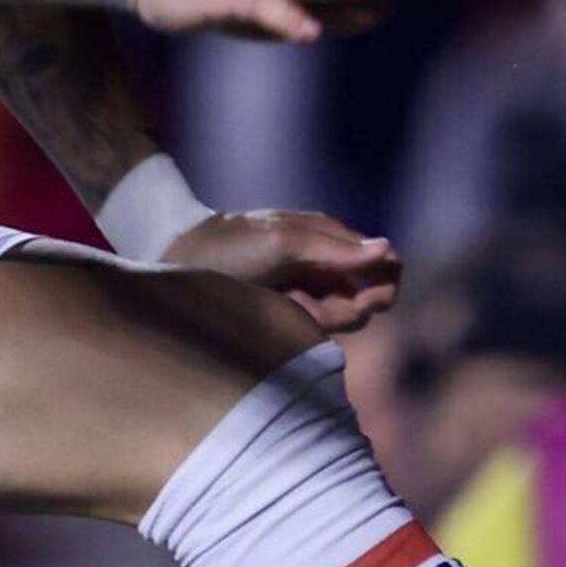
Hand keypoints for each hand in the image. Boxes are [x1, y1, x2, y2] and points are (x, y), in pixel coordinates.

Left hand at [166, 208, 400, 334]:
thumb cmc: (230, 246)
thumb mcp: (281, 241)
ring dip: (325, 317)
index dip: (383, 282)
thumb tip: (387, 249)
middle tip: (320, 307)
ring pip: (344, 316)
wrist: (178, 265)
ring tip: (290, 306)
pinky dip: (307, 327)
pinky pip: (317, 329)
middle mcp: (323, 265)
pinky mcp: (290, 318)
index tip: (370, 298)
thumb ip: (334, 248)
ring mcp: (307, 293)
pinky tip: (284, 317)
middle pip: (368, 294)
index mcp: (327, 237)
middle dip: (354, 305)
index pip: (381, 261)